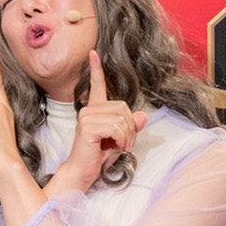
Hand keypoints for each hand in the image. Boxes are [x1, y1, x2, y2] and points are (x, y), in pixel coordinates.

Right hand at [61, 51, 148, 189]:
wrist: (83, 172)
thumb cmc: (98, 157)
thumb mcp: (121, 140)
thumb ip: (131, 126)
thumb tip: (143, 115)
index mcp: (94, 110)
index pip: (97, 86)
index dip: (96, 70)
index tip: (93, 53)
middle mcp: (89, 110)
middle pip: (124, 107)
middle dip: (130, 127)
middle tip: (123, 143)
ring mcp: (87, 116)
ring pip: (122, 118)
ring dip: (127, 136)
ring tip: (120, 147)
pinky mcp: (88, 126)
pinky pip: (117, 127)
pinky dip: (122, 139)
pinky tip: (116, 147)